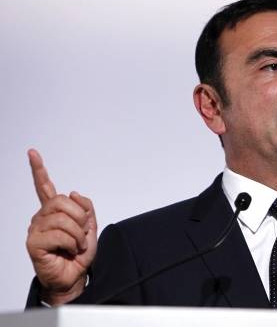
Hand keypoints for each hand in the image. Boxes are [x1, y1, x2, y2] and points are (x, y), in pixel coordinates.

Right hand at [25, 149, 97, 304]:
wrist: (74, 276)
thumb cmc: (78, 253)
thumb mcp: (90, 226)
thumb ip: (85, 207)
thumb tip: (73, 193)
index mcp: (54, 211)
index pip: (45, 187)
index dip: (38, 169)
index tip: (32, 153)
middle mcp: (41, 217)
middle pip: (62, 200)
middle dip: (79, 217)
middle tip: (82, 233)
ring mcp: (35, 229)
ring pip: (63, 218)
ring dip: (78, 234)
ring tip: (76, 245)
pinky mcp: (33, 243)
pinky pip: (59, 234)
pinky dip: (72, 243)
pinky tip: (69, 250)